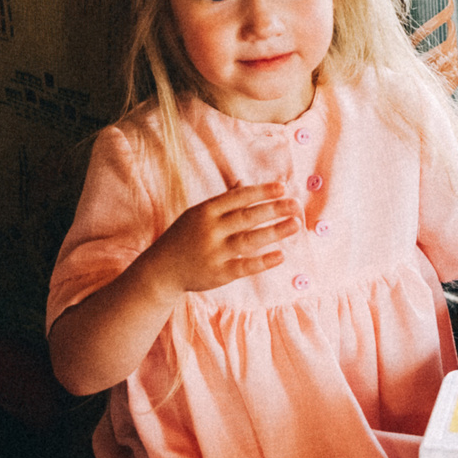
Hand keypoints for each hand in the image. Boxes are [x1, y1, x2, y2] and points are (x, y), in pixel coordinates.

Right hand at [142, 182, 300, 293]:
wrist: (162, 270)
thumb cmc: (184, 237)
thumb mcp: (198, 214)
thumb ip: (223, 201)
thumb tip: (244, 183)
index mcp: (205, 211)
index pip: (238, 197)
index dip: (261, 192)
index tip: (282, 187)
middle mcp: (210, 230)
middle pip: (246, 217)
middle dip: (273, 209)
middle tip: (296, 205)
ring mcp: (213, 252)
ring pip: (249, 240)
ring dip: (274, 232)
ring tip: (295, 225)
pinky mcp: (218, 274)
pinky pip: (244, 267)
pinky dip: (263, 262)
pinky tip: (281, 255)